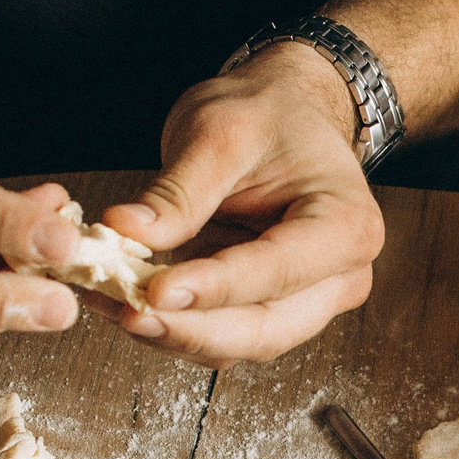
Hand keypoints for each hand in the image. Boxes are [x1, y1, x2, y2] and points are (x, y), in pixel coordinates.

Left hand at [99, 42, 383, 363]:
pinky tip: (125, 303)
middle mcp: (338, 278)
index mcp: (346, 227)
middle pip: (265, 330)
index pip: (277, 272)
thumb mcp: (220, 133)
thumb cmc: (270, 114)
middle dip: (192, 330)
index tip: (154, 293)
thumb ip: (178, 191)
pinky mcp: (269, 309)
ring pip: (239, 344)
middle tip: (129, 314)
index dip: (214, 289)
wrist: (288, 115)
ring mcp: (307, 301)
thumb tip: (123, 231)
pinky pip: (221, 335)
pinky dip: (173, 325)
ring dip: (174, 333)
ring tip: (111, 304)